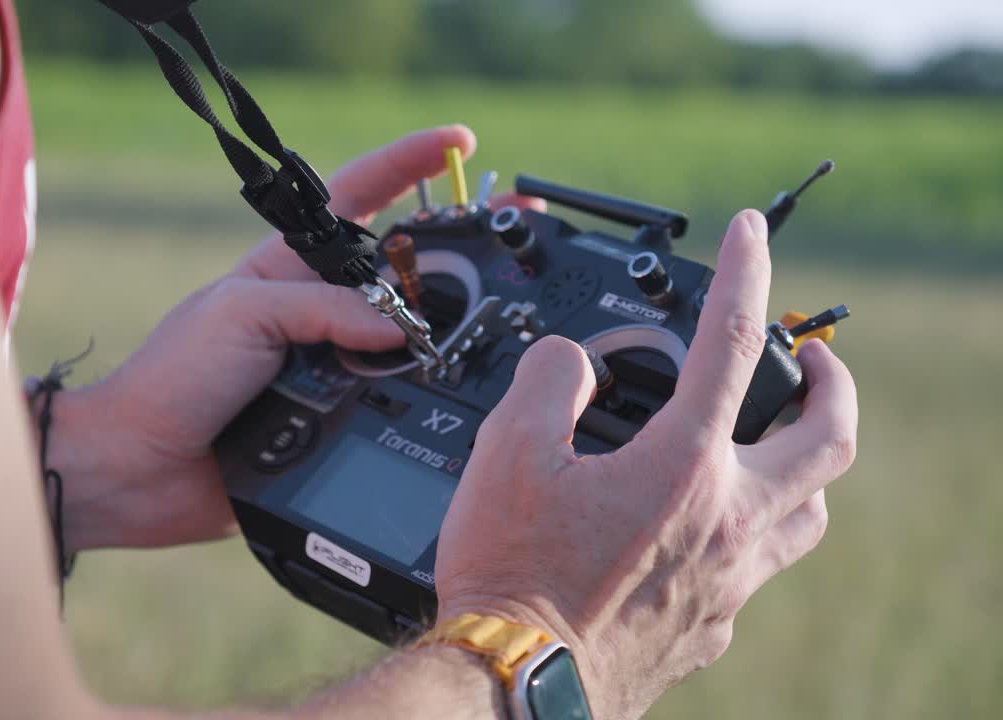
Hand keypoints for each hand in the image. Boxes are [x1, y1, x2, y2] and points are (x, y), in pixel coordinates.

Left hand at [47, 125, 543, 550]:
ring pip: (405, 340)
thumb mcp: (243, 314)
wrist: (140, 469)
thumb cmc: (174, 377)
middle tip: (515, 233)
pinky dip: (422, 398)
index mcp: (287, 267)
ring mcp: (329, 366)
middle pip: (399, 270)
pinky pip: (393, 405)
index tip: (459, 142)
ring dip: (445, 329)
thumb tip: (402, 327)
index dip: (407, 163)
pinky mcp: (335, 420)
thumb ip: (322, 309)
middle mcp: (316, 312)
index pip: (356, 197)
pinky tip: (458, 392)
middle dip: (457, 249)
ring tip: (495, 315)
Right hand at [434, 210, 857, 719]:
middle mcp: (725, 521)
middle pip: (827, 436)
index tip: (750, 233)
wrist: (516, 685)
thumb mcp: (505, 454)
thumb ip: (547, 382)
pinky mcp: (710, 629)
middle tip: (814, 355)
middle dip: (832, 381)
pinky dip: (750, 531)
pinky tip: (710, 531)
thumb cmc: (512, 578)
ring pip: (810, 511)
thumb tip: (569, 364)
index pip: (731, 344)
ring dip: (808, 461)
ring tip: (778, 440)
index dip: (746, 273)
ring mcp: (728, 581)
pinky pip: (756, 570)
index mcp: (682, 466)